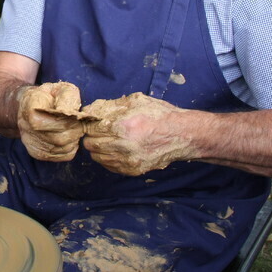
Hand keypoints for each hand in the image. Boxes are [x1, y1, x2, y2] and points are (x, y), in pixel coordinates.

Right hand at [17, 81, 84, 161]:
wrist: (30, 106)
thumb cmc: (48, 96)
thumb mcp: (60, 88)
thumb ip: (68, 97)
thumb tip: (71, 112)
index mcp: (30, 109)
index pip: (53, 121)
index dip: (69, 120)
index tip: (75, 114)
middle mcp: (27, 128)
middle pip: (59, 138)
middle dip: (74, 131)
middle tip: (78, 123)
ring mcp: (31, 143)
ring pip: (63, 148)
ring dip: (74, 139)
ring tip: (73, 129)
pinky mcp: (37, 153)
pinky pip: (63, 156)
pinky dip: (71, 148)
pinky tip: (67, 136)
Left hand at [82, 92, 197, 175]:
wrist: (181, 135)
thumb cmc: (158, 115)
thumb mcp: (135, 101)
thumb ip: (110, 106)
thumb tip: (90, 110)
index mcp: (121, 127)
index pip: (90, 129)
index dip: (91, 124)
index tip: (95, 122)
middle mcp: (122, 146)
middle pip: (90, 144)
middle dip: (93, 136)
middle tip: (102, 131)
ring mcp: (126, 161)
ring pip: (97, 157)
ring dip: (100, 148)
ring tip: (111, 139)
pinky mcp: (132, 170)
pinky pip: (108, 166)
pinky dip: (109, 158)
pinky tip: (118, 149)